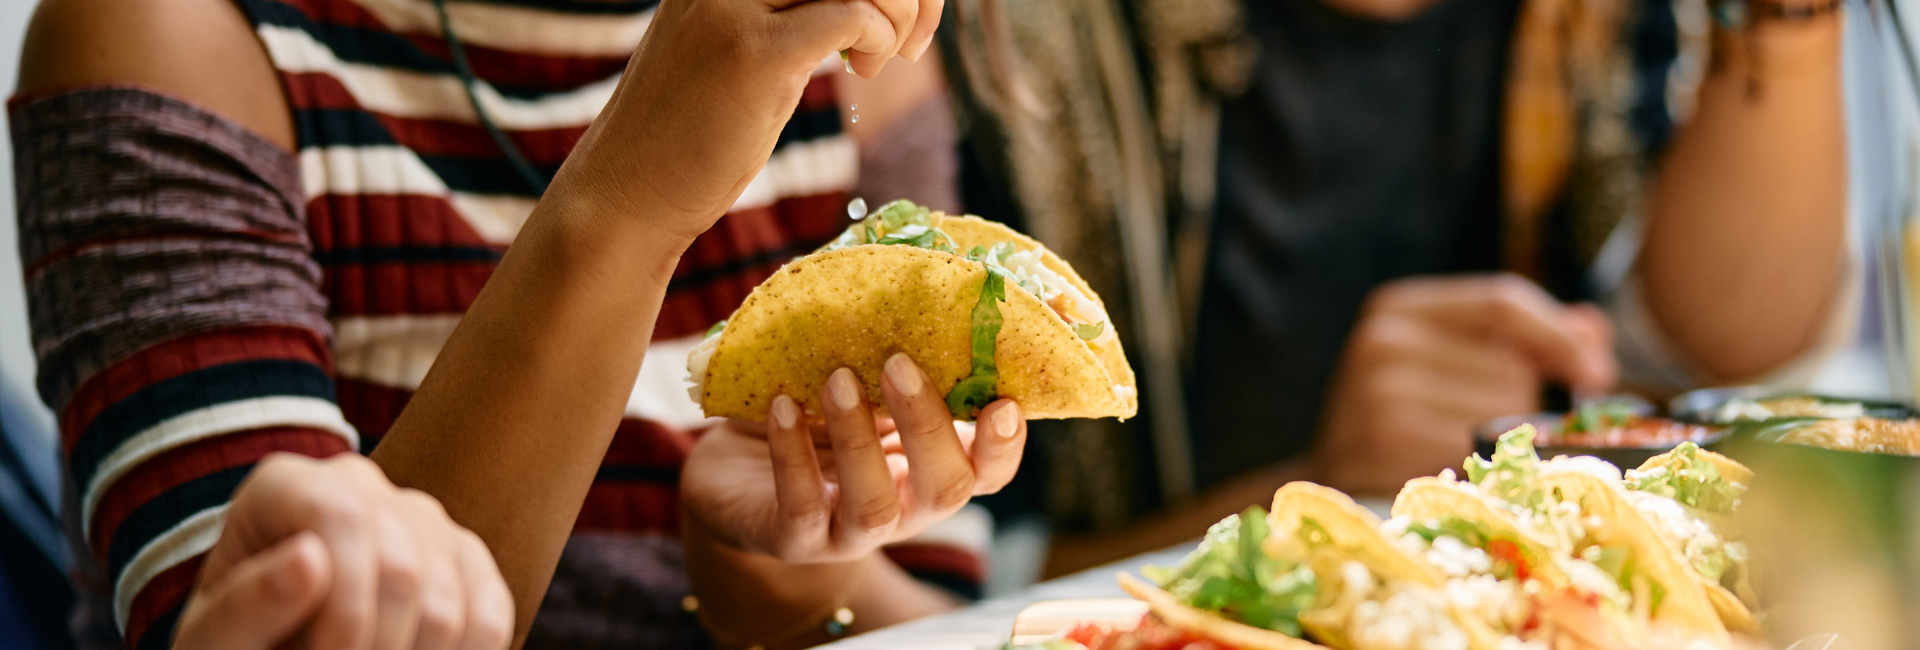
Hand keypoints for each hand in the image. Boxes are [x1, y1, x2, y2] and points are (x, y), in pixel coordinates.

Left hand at [173, 453, 513, 649]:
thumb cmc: (236, 647)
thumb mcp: (213, 639)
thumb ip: (243, 607)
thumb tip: (311, 558)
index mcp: (286, 485)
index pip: (343, 516)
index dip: (344, 604)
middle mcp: (360, 483)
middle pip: (403, 567)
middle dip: (378, 647)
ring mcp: (421, 517)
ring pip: (448, 601)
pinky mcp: (465, 558)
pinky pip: (490, 614)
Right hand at [557, 0, 941, 240]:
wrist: (628, 193)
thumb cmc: (690, 131)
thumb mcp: (736, 47)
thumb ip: (786, 12)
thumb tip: (870, 2)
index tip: (898, 15)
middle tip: (911, 40)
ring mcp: (734, 7)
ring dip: (899, 10)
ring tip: (882, 59)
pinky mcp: (756, 55)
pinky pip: (852, 16)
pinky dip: (880, 37)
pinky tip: (865, 68)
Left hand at [682, 353, 1025, 562]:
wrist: (737, 468)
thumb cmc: (812, 413)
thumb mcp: (858, 382)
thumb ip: (891, 352)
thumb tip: (910, 269)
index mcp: (929, 468)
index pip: (987, 472)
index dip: (1005, 446)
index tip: (1004, 401)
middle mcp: (903, 508)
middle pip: (946, 490)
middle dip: (928, 426)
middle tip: (898, 363)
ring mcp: (849, 532)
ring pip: (874, 507)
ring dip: (858, 439)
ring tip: (836, 379)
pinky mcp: (793, 540)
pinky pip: (801, 508)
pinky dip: (792, 453)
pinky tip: (780, 406)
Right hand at [1314, 274, 1615, 493]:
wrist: (1333, 480)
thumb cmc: (1403, 420)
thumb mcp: (1453, 363)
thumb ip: (1524, 339)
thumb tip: (1594, 330)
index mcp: (1399, 308)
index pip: (1502, 301)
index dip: (1561, 336)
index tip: (1600, 375)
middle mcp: (1383, 339)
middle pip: (1512, 364)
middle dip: (1530, 401)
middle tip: (1509, 432)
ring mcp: (1379, 389)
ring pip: (1503, 407)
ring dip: (1508, 439)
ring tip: (1468, 452)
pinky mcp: (1385, 439)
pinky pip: (1479, 448)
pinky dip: (1487, 466)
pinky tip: (1458, 472)